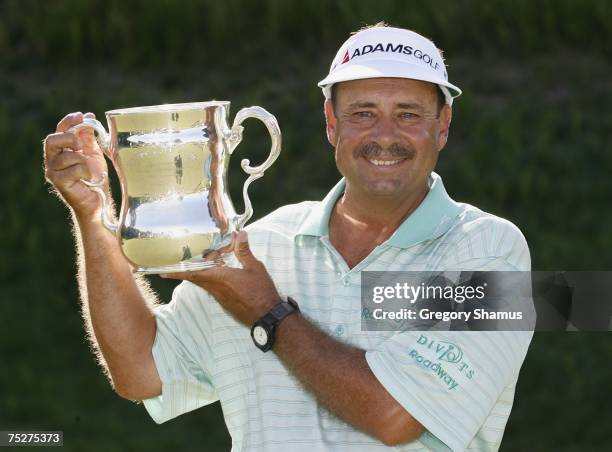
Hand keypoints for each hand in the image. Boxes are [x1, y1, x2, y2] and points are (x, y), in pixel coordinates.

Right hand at [43, 112, 108, 219]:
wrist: (98, 199)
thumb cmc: (94, 176)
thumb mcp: (93, 152)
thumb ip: (88, 137)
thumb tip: (87, 116)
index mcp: (60, 150)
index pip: (59, 131)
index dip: (68, 121)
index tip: (81, 115)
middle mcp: (53, 160)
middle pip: (52, 140)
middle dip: (70, 138)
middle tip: (82, 145)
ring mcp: (53, 171)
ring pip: (68, 156)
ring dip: (83, 161)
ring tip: (89, 170)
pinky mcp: (59, 182)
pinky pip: (74, 169)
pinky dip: (86, 172)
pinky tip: (88, 178)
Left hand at [162, 231, 280, 325]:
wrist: (267, 316)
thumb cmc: (261, 292)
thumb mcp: (255, 268)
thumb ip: (244, 251)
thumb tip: (240, 234)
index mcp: (220, 278)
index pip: (193, 273)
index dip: (176, 271)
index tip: (161, 271)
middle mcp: (216, 288)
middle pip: (195, 278)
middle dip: (184, 270)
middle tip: (175, 263)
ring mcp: (220, 297)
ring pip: (204, 283)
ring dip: (200, 273)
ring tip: (200, 262)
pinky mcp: (226, 302)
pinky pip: (213, 288)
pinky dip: (211, 279)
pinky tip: (218, 273)